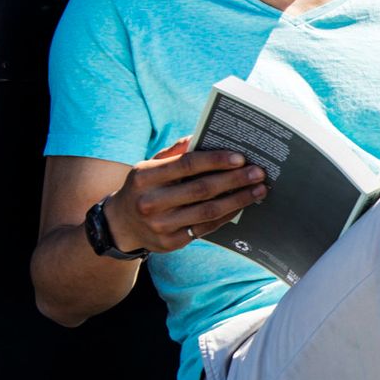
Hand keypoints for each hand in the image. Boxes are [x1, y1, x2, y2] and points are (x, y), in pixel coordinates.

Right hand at [106, 136, 266, 253]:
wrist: (120, 225)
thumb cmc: (144, 187)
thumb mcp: (149, 166)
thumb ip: (174, 152)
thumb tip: (202, 136)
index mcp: (144, 176)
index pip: (186, 165)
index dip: (215, 160)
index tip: (240, 157)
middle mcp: (150, 201)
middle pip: (201, 189)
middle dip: (234, 180)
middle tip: (258, 172)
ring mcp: (160, 225)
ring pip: (208, 211)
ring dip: (238, 199)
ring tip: (259, 189)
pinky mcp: (170, 243)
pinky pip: (206, 228)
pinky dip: (227, 215)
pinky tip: (242, 205)